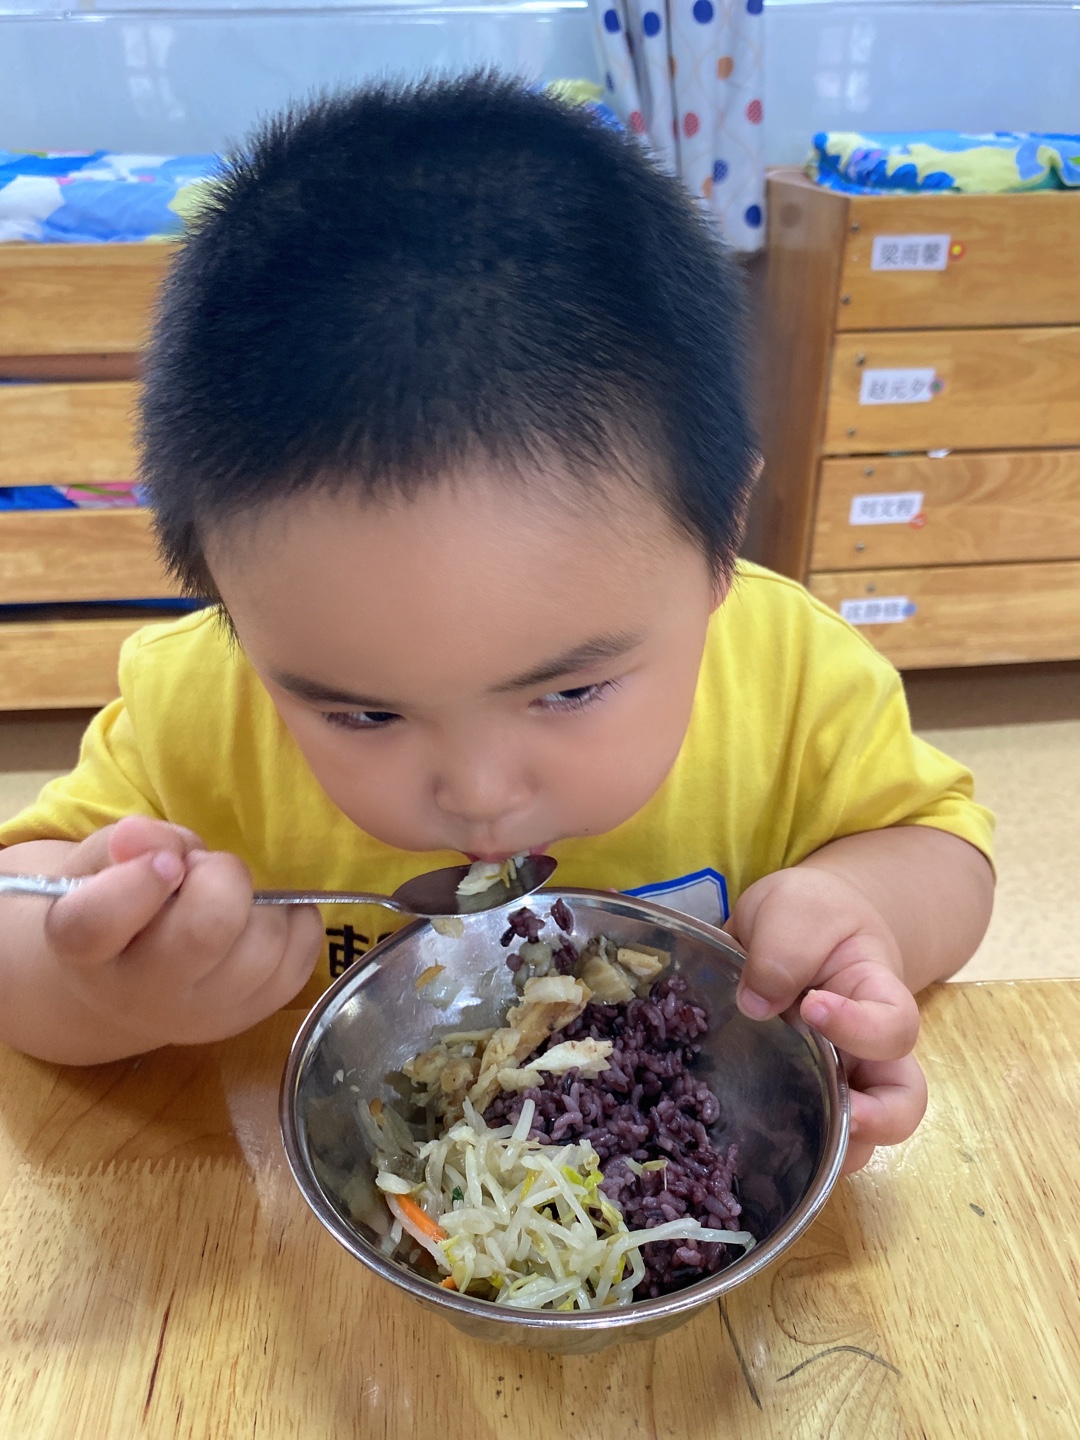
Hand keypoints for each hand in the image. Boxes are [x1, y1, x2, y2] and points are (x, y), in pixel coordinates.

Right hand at [41, 815, 321, 1048]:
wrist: (130, 982)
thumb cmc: (119, 904)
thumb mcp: (107, 863)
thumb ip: (127, 844)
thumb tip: (140, 838)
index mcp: (82, 950)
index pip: (96, 923)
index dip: (138, 881)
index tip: (166, 862)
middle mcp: (136, 996)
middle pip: (206, 931)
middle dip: (222, 877)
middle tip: (206, 871)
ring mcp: (197, 1017)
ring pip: (263, 946)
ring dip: (261, 902)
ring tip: (231, 899)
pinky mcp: (247, 1020)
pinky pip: (300, 960)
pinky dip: (296, 923)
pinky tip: (263, 916)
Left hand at [727, 865, 926, 1174]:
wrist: (804, 925)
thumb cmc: (808, 915)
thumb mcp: (792, 908)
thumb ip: (782, 949)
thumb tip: (757, 1006)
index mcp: (876, 993)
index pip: (894, 1025)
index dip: (861, 1027)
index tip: (812, 1006)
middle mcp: (869, 1049)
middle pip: (903, 1102)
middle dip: (877, 1120)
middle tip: (838, 1116)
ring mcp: (838, 1079)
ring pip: (860, 1136)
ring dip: (833, 1148)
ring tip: (791, 1143)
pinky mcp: (803, 1096)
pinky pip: (810, 1137)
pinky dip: (791, 1149)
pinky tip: (751, 1142)